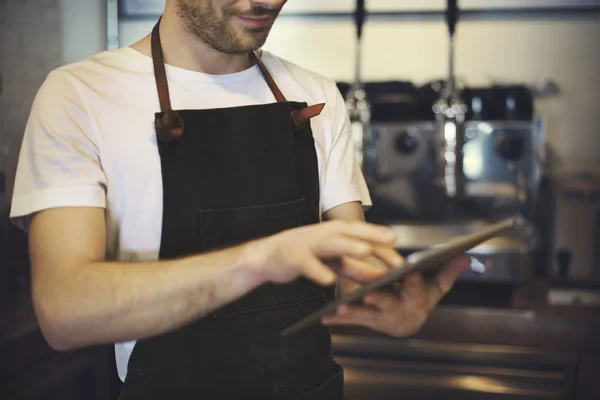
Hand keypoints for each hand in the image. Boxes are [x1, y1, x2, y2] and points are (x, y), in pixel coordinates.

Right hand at [244, 220, 401, 286]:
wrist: (267, 258)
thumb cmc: (303, 256)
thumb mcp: (332, 262)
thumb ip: (355, 267)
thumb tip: (381, 275)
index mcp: (334, 233)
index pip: (362, 234)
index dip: (382, 240)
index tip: (401, 250)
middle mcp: (323, 234)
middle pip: (350, 233)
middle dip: (371, 238)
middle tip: (392, 244)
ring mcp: (308, 244)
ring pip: (331, 243)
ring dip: (348, 246)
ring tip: (365, 251)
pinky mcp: (293, 257)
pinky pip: (307, 264)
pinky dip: (318, 271)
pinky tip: (329, 280)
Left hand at [321, 255, 469, 336]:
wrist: (408, 320)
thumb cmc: (422, 296)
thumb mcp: (436, 285)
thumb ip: (448, 271)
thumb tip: (464, 255)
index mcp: (418, 301)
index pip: (418, 290)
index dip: (414, 282)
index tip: (410, 271)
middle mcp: (400, 313)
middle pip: (391, 305)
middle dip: (381, 299)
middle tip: (371, 292)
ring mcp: (382, 321)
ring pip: (368, 315)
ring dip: (355, 311)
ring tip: (341, 305)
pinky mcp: (367, 323)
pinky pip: (352, 323)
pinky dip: (338, 320)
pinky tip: (324, 317)